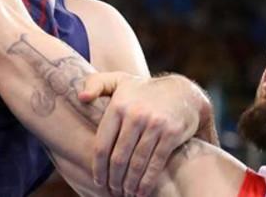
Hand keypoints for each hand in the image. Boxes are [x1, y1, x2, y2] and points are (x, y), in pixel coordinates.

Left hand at [78, 73, 207, 196]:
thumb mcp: (119, 80)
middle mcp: (135, 114)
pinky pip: (156, 163)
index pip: (102, 144)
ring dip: (129, 184)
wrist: (184, 91)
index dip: (98, 167)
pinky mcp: (171, 133)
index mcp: (119, 105)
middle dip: (113, 179)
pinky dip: (147, 182)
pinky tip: (141, 192)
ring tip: (125, 193)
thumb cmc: (144, 90)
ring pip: (136, 163)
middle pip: (118, 158)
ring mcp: (154, 124)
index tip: (98, 181)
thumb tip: (82, 97)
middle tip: (112, 191)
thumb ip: (96, 84)